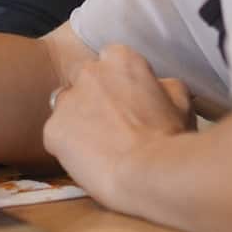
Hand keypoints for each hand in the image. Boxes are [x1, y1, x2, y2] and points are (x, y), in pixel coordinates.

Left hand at [42, 45, 191, 208]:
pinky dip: (68, 148)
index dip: (119, 84)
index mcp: (120, 59)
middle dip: (94, 99)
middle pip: (83, 81)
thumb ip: (162, 85)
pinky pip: (56, 136)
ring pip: (66, 108)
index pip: (111, 61)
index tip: (127, 104)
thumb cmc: (170, 138)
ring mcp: (66, 100)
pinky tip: (89, 161)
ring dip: (78, 122)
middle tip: (113, 126)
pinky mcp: (52, 130)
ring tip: (100, 148)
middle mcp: (88, 72)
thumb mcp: (180, 101)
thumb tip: (158, 86)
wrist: (148, 172)